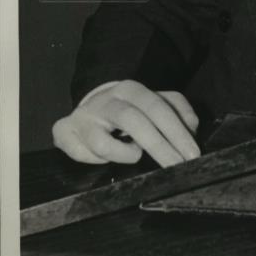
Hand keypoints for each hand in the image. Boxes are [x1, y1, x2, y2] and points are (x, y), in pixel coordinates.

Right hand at [52, 80, 200, 166]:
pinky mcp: (63, 131)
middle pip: (134, 122)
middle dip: (159, 147)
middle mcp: (106, 100)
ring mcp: (83, 116)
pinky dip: (96, 160)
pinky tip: (105, 156)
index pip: (158, 108)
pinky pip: (81, 155)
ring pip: (103, 144)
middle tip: (176, 166)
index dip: (177, 132)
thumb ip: (177, 109)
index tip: (192, 154)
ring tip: (133, 153)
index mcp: (131, 89)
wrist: (90, 107)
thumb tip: (192, 127)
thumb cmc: (130, 109)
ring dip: (123, 155)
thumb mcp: (155, 103)